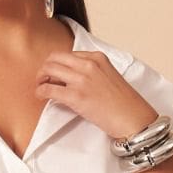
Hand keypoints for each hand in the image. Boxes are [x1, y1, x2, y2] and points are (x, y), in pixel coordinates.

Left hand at [34, 49, 159, 140]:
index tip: (54, 74)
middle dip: (45, 68)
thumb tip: (71, 78)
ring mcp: (81, 79)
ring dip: (40, 78)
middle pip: (54, 58)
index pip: (68, 54)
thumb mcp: (108, 77)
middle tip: (43, 79)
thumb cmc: (123, 103)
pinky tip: (40, 96)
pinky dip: (40, 91)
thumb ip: (91, 72)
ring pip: (49, 70)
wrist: (132, 118)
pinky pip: (48, 89)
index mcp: (97, 57)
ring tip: (41, 87)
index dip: (57, 64)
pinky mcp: (76, 96)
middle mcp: (88, 64)